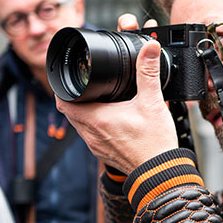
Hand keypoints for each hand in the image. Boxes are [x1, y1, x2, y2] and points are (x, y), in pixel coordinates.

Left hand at [56, 14, 177, 174]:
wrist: (160, 173)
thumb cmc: (154, 143)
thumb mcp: (152, 102)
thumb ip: (148, 72)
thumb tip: (149, 48)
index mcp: (96, 119)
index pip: (62, 101)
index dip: (62, 87)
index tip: (70, 77)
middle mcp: (91, 134)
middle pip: (69, 112)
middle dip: (74, 97)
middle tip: (85, 86)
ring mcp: (96, 146)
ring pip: (79, 124)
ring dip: (83, 112)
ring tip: (96, 100)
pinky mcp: (104, 154)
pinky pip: (90, 136)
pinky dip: (94, 125)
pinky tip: (109, 120)